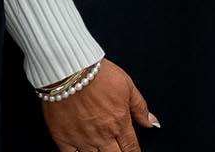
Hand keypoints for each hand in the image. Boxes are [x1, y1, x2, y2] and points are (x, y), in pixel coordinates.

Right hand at [42, 59, 157, 151]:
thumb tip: (152, 123)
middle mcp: (102, 134)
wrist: (71, 71)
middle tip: (119, 151)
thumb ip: (140, 108)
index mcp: (120, 123)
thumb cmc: (99, 75)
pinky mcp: (63, 139)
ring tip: (102, 150)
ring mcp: (82, 139)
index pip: (131, 147)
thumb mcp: (128, 87)